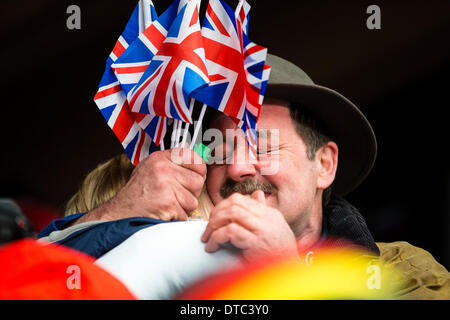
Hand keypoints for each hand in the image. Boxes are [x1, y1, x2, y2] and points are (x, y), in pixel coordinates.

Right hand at [76, 148, 205, 223]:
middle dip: (190, 193)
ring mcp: (165, 186)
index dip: (198, 171)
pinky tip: (162, 213)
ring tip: (165, 205)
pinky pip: (185, 215)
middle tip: (174, 197)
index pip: (195, 158)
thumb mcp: (150, 170)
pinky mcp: (167, 204)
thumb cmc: (136, 195)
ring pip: (193, 201)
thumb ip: (172, 164)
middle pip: (198, 182)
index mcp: (160, 158)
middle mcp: (163, 169)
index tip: (194, 177)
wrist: (119, 215)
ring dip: (182, 208)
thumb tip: (197, 162)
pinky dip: (176, 218)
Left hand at [201, 191, 298, 260]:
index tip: (214, 219)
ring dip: (214, 225)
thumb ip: (261, 215)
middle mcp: (267, 218)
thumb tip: (255, 195)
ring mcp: (263, 230)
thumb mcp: (273, 230)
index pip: (241, 199)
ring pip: (231, 213)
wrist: (289, 276)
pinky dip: (217, 238)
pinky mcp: (256, 243)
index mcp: (270, 214)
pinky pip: (230, 231)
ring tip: (208, 238)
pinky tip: (213, 247)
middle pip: (234, 203)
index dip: (221, 207)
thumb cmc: (279, 256)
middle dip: (215, 214)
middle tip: (208, 229)